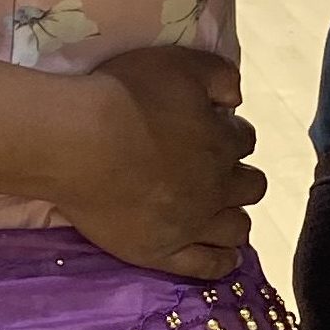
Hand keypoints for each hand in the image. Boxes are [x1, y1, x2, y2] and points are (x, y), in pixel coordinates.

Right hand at [50, 46, 264, 279]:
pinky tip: (224, 255)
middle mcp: (216, 187)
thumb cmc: (124, 97)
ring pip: (236, 228)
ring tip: (221, 213)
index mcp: (221, 142)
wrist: (78, 142)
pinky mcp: (164, 253)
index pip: (244, 140)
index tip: (213, 131)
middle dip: (239, 176)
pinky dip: (222, 261)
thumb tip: (237, 98)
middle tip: (213, 171)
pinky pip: (207, 266)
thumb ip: (219, 74)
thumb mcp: (178, 63)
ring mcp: (192, 224)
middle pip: (250, 186)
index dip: (230, 133)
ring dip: (235, 217)